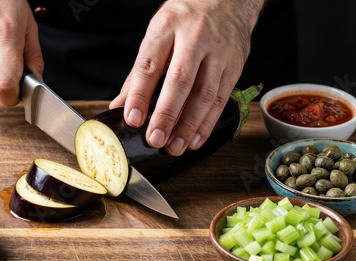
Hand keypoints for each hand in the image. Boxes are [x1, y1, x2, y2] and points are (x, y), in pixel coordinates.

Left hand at [109, 0, 263, 155]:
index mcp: (168, 25)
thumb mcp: (157, 34)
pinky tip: (195, 139)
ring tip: (174, 147)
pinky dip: (208, 123)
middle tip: (154, 139)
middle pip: (180, 81)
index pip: (150, 64)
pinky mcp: (235, 65)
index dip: (140, 95)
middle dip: (166, 115)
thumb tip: (120, 105)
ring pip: (204, 94)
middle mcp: (196, 36)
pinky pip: (221, 99)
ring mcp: (219, 51)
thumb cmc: (186, 19)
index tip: (132, 119)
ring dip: (188, 126)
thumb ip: (139, 72)